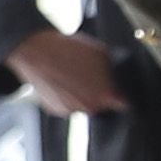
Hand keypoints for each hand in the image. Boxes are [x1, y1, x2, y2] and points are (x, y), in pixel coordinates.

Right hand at [5, 30, 128, 117]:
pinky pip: (69, 105)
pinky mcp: (56, 110)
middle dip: (100, 92)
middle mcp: (90, 107)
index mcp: (105, 95)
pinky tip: (63, 81)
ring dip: (83, 94)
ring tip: (73, 75)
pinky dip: (68, 96)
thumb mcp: (102, 53)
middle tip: (90, 75)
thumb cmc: (69, 49)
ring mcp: (71, 110)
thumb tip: (122, 78)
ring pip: (84, 104)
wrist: (36, 51)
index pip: (123, 104)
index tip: (120, 90)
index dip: (122, 95)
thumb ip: (114, 71)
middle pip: (103, 104)